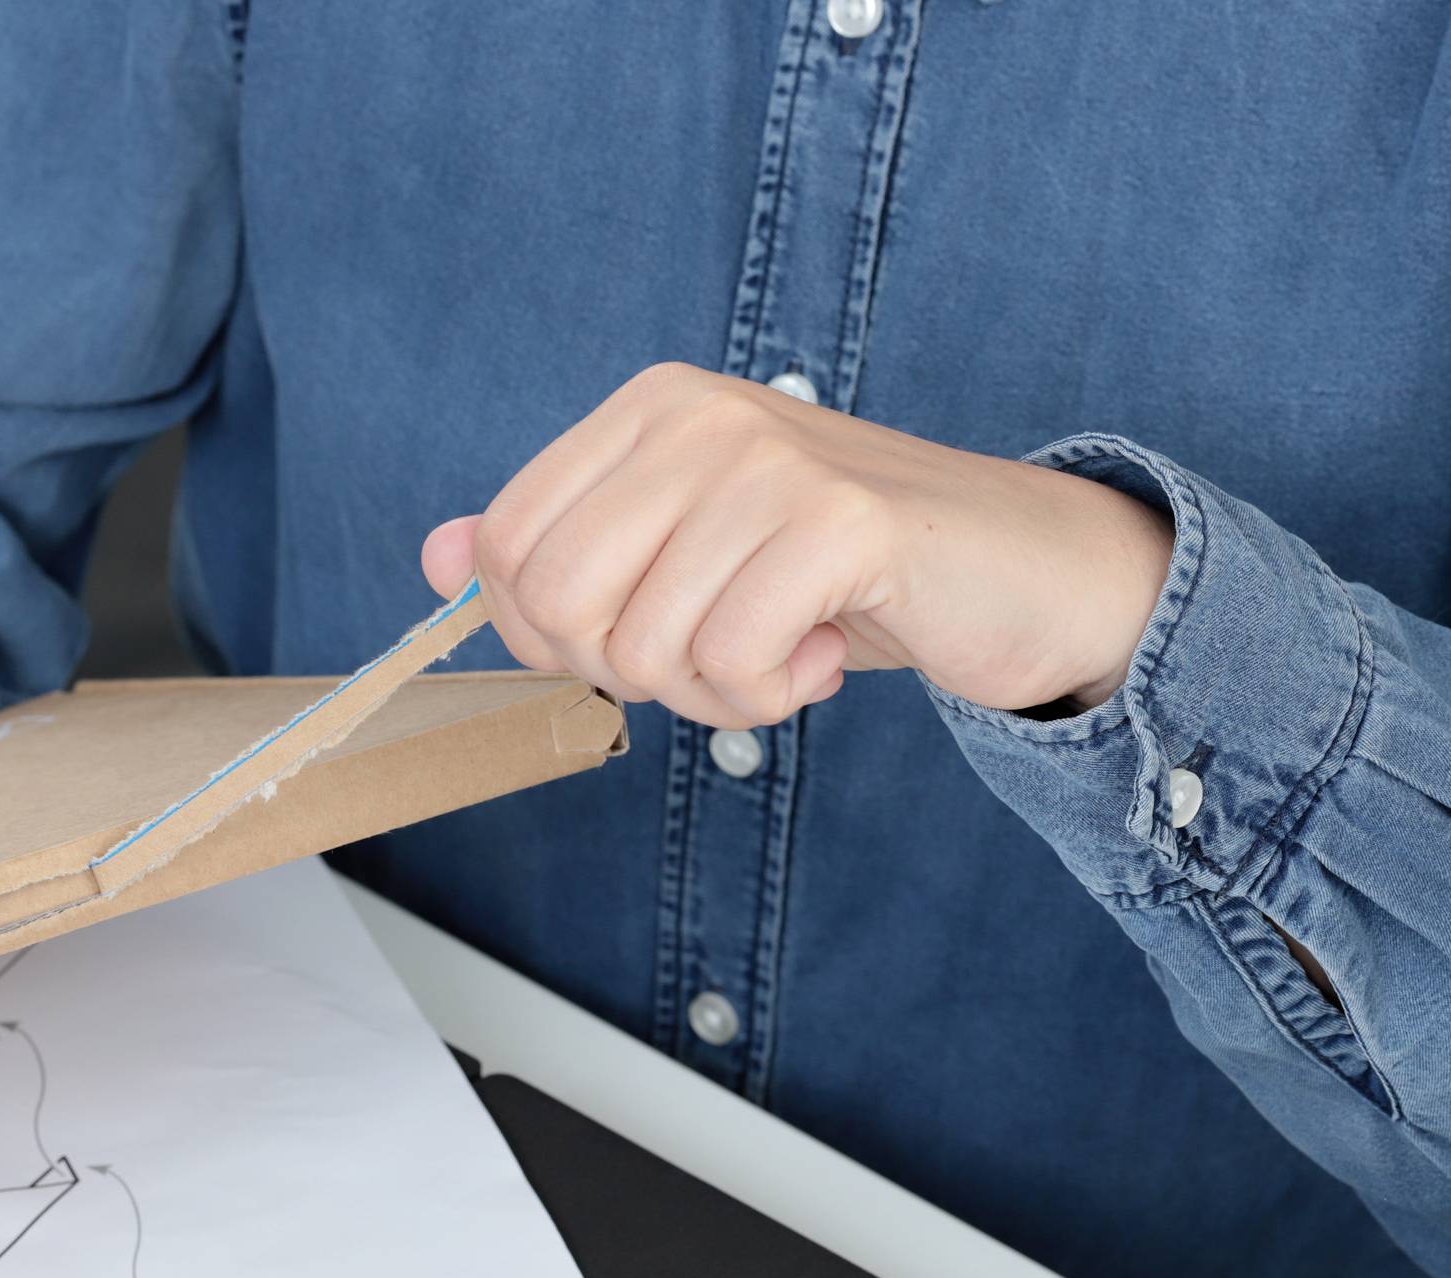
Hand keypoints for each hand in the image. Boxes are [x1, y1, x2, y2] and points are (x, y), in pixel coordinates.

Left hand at [421, 362, 1173, 727]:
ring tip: (780, 651)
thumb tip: (437, 557)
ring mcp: (766, 459)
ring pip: (643, 646)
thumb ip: (564, 549)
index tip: (635, 636)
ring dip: (710, 692)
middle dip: (623, 669)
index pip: (507, 548)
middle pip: (558, 601)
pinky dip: (769, 695)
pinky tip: (823, 652)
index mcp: (645, 409)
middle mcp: (696, 414)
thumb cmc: (835, 573)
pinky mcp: (837, 521)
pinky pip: (731, 660)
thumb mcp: (683, 554)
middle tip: (713, 654)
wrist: (1014, 569)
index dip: (547, 634)